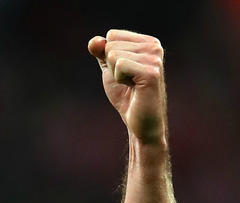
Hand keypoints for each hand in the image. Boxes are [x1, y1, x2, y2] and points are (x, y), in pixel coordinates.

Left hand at [88, 30, 166, 145]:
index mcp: (147, 42)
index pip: (112, 35)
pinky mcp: (151, 72)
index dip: (109, 57)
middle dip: (112, 67)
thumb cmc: (126, 94)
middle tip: (128, 81)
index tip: (123, 72)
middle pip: (111, 44)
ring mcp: (154, 58)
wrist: (139, 121)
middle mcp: (154, 46)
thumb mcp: (109, 70)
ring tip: (131, 84)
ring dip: (116, 74)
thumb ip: (100, 52)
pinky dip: (119, 79)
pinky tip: (134, 87)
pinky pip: (119, 65)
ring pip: (113, 55)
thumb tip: (93, 40)